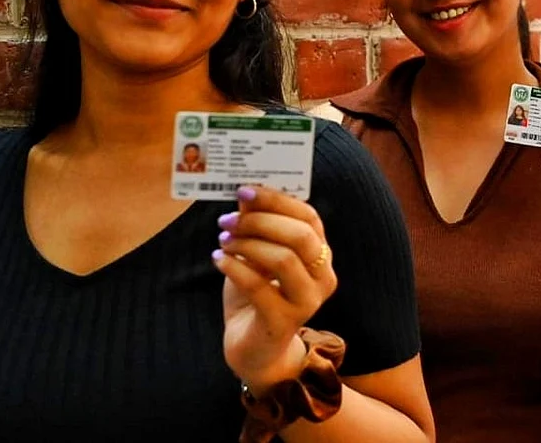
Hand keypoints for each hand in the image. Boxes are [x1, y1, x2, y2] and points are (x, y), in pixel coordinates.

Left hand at [213, 185, 336, 393]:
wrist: (254, 349)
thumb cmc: (256, 297)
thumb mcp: (256, 256)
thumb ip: (256, 228)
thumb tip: (245, 195)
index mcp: (321, 255)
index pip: (309, 217)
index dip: (278, 200)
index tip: (244, 191)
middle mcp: (323, 277)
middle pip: (301, 236)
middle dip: (261, 221)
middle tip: (228, 220)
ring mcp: (307, 302)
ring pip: (284, 259)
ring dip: (247, 244)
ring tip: (223, 241)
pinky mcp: (284, 322)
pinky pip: (259, 287)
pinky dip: (234, 268)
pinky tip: (218, 260)